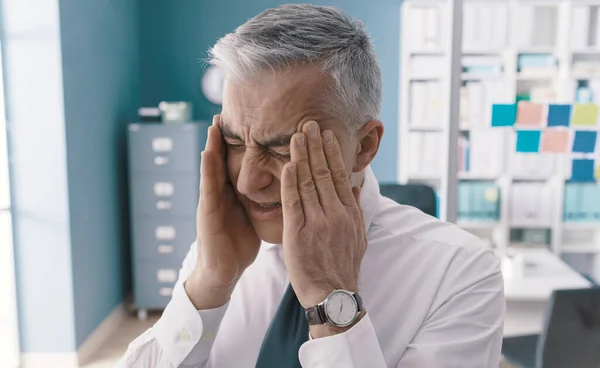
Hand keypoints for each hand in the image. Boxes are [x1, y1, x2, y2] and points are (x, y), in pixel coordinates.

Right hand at [185, 114, 260, 308]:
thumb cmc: (238, 246)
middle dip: (224, 137)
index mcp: (234, 194)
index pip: (239, 163)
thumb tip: (284, 188)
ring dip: (212, 145)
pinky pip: (207, 187)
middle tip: (224, 111)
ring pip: (212, 168)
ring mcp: (211, 202)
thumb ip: (261, 200)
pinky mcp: (206, 213)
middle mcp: (221, 194)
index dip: (243, 144)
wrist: (222, 273)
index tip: (250, 121)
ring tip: (213, 123)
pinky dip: (207, 168)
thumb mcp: (253, 217)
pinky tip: (207, 152)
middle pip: (223, 160)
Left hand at [280, 120, 366, 316]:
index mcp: (350, 213)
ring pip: (309, 182)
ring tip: (296, 136)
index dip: (332, 153)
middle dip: (316, 146)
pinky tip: (288, 165)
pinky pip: (294, 202)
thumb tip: (356, 187)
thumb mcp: (359, 237)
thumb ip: (357, 210)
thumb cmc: (343, 266)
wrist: (333, 294)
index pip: (341, 175)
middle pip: (325, 173)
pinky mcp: (299, 233)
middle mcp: (336, 214)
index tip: (326, 134)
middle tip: (309, 123)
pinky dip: (291, 182)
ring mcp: (318, 223)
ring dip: (302, 156)